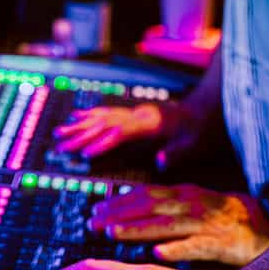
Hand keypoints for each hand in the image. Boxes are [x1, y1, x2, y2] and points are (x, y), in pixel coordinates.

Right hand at [54, 100, 213, 168]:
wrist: (209, 107)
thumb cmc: (203, 129)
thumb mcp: (197, 143)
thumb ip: (178, 153)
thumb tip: (160, 162)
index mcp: (152, 122)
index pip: (122, 132)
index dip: (103, 142)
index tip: (85, 154)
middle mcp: (140, 114)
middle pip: (105, 122)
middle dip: (81, 135)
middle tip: (60, 146)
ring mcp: (136, 111)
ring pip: (103, 116)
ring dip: (80, 125)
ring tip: (59, 132)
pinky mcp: (135, 113)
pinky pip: (108, 112)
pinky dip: (90, 115)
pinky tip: (76, 116)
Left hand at [90, 183, 268, 265]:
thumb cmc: (229, 219)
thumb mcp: (198, 206)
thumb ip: (169, 209)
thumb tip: (137, 214)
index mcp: (186, 196)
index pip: (146, 195)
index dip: (119, 202)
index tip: (95, 211)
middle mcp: (193, 205)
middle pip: (150, 206)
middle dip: (119, 214)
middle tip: (93, 223)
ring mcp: (208, 223)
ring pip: (168, 224)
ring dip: (139, 229)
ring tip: (114, 235)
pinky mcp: (223, 243)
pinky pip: (198, 246)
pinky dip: (178, 248)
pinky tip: (160, 253)